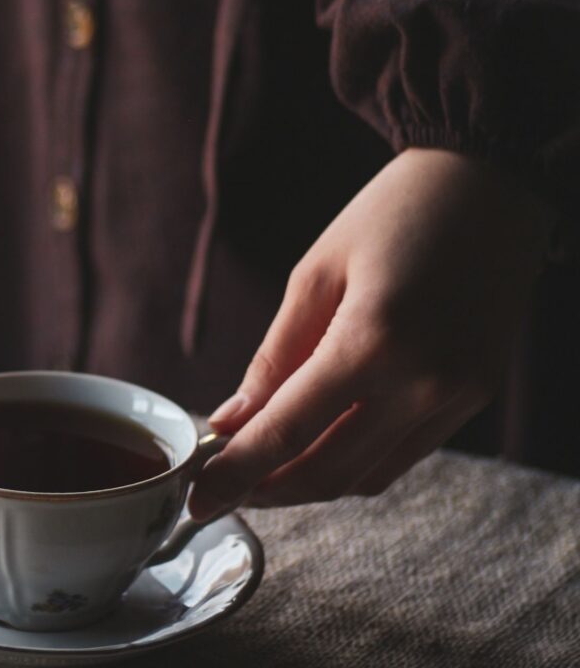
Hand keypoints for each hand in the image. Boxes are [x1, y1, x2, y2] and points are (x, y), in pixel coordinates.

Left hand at [189, 148, 552, 516]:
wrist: (488, 185)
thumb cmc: (391, 215)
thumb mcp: (315, 275)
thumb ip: (274, 358)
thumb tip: (232, 421)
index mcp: (372, 342)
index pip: (287, 434)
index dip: (235, 474)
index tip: (197, 499)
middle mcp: (422, 383)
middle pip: (326, 471)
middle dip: (266, 489)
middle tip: (223, 488)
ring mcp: (456, 396)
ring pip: (365, 476)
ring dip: (307, 485)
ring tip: (261, 472)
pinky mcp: (474, 396)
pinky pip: (402, 456)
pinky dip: (351, 465)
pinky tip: (317, 450)